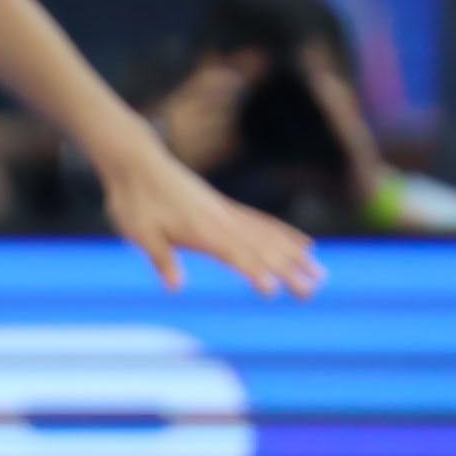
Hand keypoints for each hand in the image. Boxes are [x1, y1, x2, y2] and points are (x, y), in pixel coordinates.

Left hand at [96, 130, 324, 297]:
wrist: (137, 163)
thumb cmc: (135, 201)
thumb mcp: (140, 233)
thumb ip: (161, 259)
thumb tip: (175, 287)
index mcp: (201, 230)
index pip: (233, 255)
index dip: (253, 273)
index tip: (273, 291)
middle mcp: (222, 220)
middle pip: (261, 248)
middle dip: (287, 271)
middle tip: (312, 292)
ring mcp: (228, 212)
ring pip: (269, 236)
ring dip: (295, 256)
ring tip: (320, 274)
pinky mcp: (227, 208)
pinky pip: (263, 223)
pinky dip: (286, 235)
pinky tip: (303, 245)